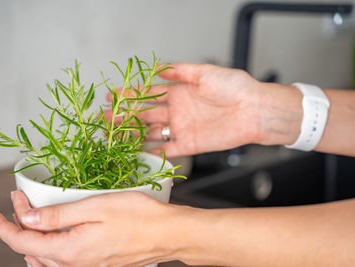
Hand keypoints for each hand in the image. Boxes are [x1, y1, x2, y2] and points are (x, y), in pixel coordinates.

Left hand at [0, 190, 180, 266]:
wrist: (168, 234)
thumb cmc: (138, 216)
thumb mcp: (94, 207)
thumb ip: (58, 214)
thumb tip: (27, 218)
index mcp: (70, 250)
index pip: (22, 242)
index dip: (3, 227)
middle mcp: (75, 264)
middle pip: (32, 250)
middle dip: (19, 226)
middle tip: (19, 203)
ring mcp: (86, 266)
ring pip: (45, 259)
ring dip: (32, 239)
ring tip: (28, 219)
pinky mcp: (96, 264)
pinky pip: (61, 262)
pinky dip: (47, 250)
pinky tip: (50, 242)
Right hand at [108, 63, 263, 156]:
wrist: (255, 110)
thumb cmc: (235, 87)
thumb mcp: (205, 72)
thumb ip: (181, 71)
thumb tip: (159, 67)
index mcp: (179, 92)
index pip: (148, 93)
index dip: (129, 94)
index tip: (112, 95)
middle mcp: (177, 111)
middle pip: (145, 114)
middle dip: (124, 115)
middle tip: (106, 117)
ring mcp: (182, 128)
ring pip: (151, 132)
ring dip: (133, 134)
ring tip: (115, 135)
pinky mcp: (189, 144)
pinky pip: (167, 149)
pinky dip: (153, 152)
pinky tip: (138, 153)